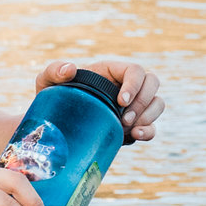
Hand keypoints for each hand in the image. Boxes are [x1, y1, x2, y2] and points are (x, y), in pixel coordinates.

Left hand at [34, 59, 164, 142]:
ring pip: (157, 103)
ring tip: (128, 130)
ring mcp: (133, 106)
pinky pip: (152, 126)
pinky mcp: (133, 125)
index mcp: (111, 71)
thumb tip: (70, 69)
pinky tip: (135, 136)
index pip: (135, 70)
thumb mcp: (48, 81)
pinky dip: (149, 131)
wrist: (57, 126)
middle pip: (152, 83)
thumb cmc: (53, 98)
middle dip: (143, 102)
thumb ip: (54, 71)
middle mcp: (126, 86)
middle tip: (123, 119)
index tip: (121, 101)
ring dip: (149, 117)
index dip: (134, 84)